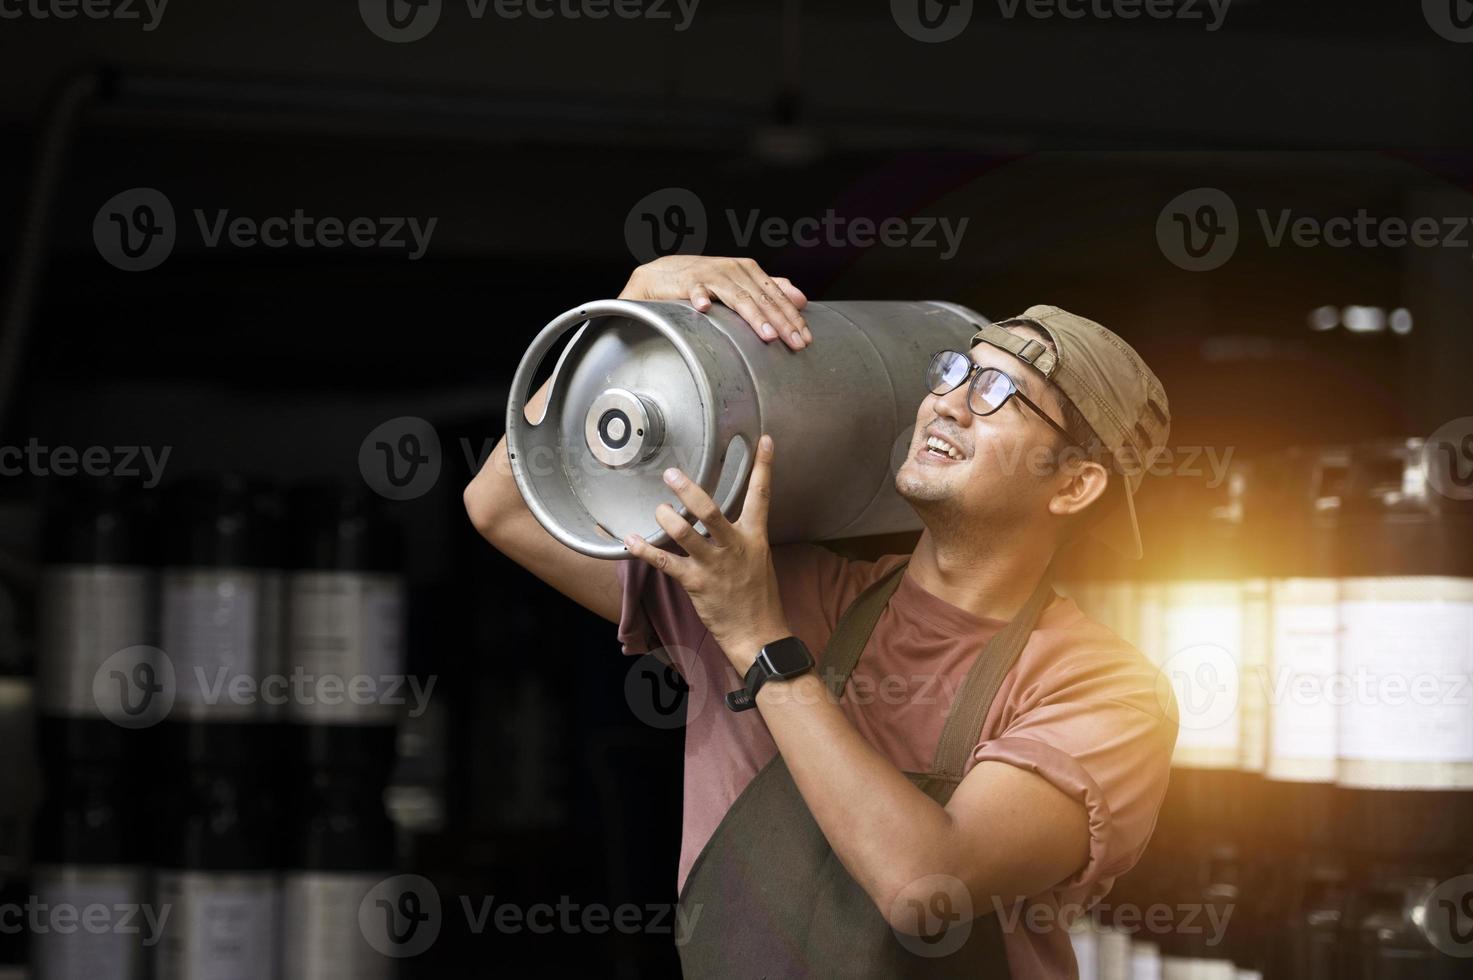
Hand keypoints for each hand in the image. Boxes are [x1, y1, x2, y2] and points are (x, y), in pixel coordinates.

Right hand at [619, 255, 812, 349]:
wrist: (664, 275)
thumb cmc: (706, 281)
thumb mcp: (742, 283)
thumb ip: (771, 289)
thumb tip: (801, 300)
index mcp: (749, 271)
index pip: (776, 296)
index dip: (792, 317)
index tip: (805, 337)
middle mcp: (733, 270)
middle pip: (762, 298)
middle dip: (781, 322)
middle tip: (795, 343)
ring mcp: (711, 275)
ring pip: (737, 297)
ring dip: (753, 315)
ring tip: (767, 335)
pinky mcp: (687, 282)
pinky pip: (695, 290)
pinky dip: (700, 297)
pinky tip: (704, 308)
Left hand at [623, 433, 789, 671]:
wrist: (758, 634)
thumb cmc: (759, 597)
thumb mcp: (760, 560)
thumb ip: (743, 536)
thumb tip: (724, 519)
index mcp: (754, 537)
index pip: (761, 495)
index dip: (763, 466)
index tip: (762, 440)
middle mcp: (734, 546)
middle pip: (710, 509)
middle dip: (688, 490)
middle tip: (672, 474)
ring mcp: (714, 565)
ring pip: (684, 532)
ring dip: (666, 518)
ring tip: (658, 509)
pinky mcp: (696, 583)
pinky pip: (664, 562)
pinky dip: (644, 550)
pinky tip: (630, 540)